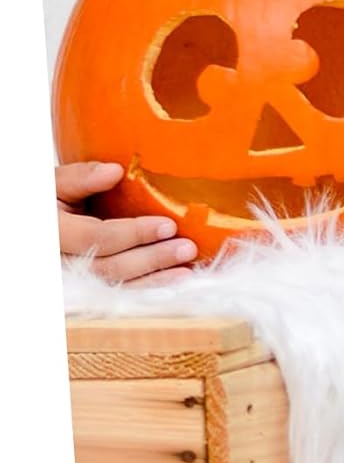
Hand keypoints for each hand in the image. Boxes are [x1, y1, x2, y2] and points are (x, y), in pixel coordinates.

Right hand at [57, 162, 197, 284]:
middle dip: (150, 259)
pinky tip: (172, 280)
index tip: (168, 226)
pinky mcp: (82, 287)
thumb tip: (114, 171)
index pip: (95, 238)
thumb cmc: (46, 199)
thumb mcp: (53, 183)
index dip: (133, 234)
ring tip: (187, 269)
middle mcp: (58, 262)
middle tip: (187, 248)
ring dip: (153, 278)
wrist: (36, 224)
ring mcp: (68, 279)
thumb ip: (80, 177)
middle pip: (107, 267)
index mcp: (50, 233)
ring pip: (112, 284)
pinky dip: (145, 287)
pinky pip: (115, 292)